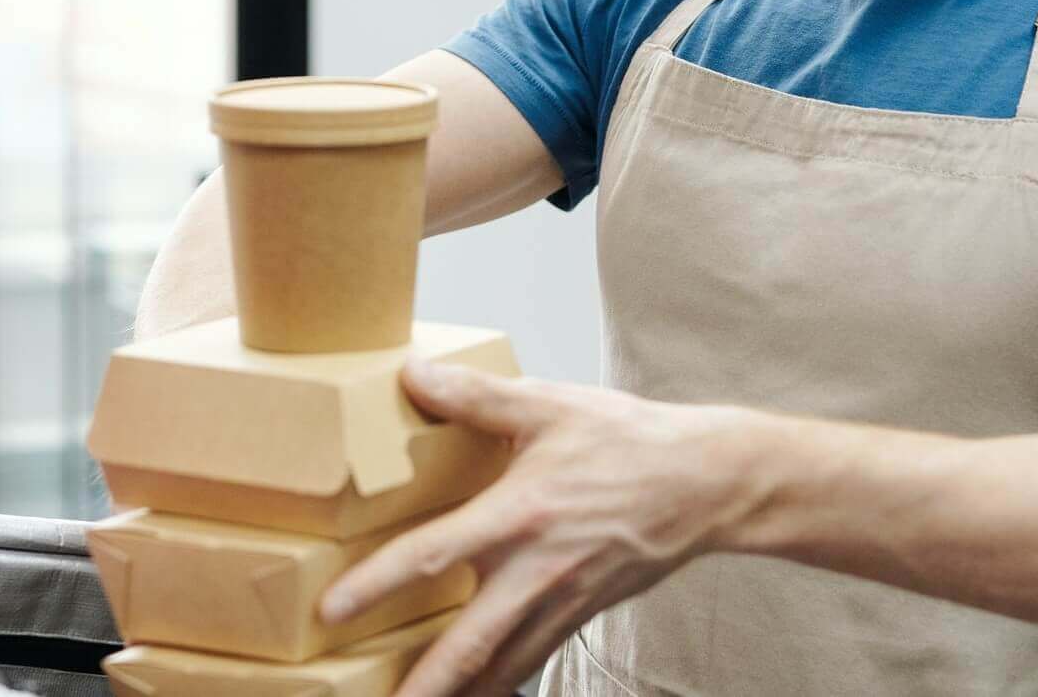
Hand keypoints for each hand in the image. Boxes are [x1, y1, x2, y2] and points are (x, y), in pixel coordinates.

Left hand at [319, 359, 768, 696]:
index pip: (434, 554)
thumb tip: (412, 373)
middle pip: (467, 645)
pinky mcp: (581, 613)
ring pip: (500, 666)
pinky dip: (500, 683)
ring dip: (458, 694)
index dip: (378, 584)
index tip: (332, 610)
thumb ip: (475, 395)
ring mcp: (561, 600)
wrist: (705, 482)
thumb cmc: (626, 440)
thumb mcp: (549, 405)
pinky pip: (531, 660)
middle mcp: (536, 569)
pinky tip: (477, 692)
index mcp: (519, 514)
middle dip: (422, 686)